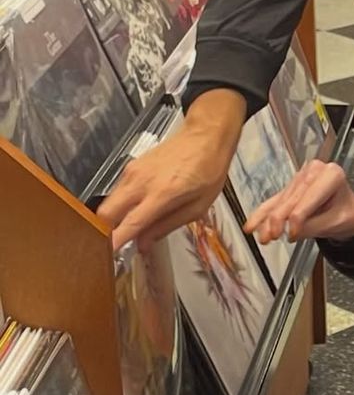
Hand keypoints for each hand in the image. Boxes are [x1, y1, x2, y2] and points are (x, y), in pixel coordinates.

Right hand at [97, 89, 245, 251]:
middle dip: (103, 233)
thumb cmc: (209, 168)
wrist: (206, 134)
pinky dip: (119, 204)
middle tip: (111, 247)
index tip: (105, 259)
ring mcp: (133, 171)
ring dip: (112, 219)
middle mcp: (141, 182)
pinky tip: (133, 210)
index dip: (114, 244)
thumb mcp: (199, 205)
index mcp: (162, 194)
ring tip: (125, 230)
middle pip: (105, 214)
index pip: (128, 225)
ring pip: (107, 202)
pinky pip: (117, 190)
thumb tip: (143, 245)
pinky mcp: (131, 165)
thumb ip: (168, 225)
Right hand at [244, 160, 353, 242]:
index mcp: (332, 175)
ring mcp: (302, 176)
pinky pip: (275, 200)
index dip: (297, 218)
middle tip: (270, 237)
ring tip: (263, 237)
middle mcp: (316, 170)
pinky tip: (251, 225)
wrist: (352, 211)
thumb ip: (313, 226)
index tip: (292, 235)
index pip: (308, 198)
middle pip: (292, 198)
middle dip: (278, 219)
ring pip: (281, 200)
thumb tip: (290, 231)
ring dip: (269, 220)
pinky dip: (263, 214)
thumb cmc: (349, 213)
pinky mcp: (292, 186)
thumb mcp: (336, 223)